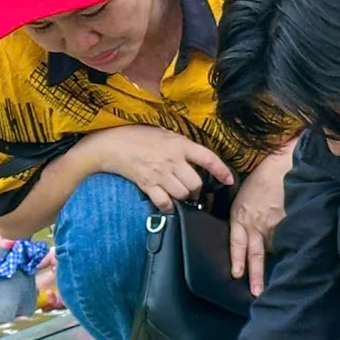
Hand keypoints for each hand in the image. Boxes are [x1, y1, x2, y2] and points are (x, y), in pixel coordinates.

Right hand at [86, 125, 233, 212]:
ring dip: (184, 197)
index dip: (221, 170)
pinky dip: (168, 206)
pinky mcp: (147, 185)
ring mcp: (159, 173)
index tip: (229, 180)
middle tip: (192, 189)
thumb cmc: (138, 136)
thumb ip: (181, 145)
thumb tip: (197, 157)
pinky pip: (164, 202)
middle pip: (195, 183)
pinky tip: (166, 203)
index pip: (207, 158)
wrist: (111, 144)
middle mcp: (172, 160)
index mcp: (179, 144)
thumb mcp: (164, 133)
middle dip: (197, 189)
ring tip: (179, 194)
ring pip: (183, 194)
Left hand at [229, 149, 290, 295]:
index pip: (237, 244)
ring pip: (274, 248)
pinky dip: (291, 245)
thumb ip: (244, 218)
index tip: (237, 274)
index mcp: (241, 216)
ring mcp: (275, 226)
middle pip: (256, 255)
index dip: (238, 260)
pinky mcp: (290, 223)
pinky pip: (289, 239)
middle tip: (257, 292)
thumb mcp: (244, 197)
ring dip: (277, 258)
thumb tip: (248, 235)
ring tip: (284, 272)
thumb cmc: (263, 178)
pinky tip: (296, 249)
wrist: (284, 165)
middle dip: (256, 275)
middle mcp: (256, 224)